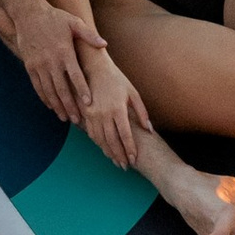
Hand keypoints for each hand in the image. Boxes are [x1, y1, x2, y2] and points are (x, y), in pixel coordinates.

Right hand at [15, 0, 107, 124]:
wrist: (28, 14)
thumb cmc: (54, 18)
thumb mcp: (74, 22)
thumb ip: (89, 35)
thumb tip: (104, 44)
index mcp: (64, 51)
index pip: (75, 75)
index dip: (82, 90)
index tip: (88, 104)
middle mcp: (51, 61)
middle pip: (62, 88)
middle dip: (70, 106)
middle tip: (77, 119)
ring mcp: (39, 65)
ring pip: (49, 91)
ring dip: (57, 106)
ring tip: (64, 117)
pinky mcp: (30, 66)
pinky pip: (37, 86)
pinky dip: (44, 98)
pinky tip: (51, 106)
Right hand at [80, 51, 153, 169]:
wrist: (94, 68)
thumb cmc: (116, 79)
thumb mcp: (133, 92)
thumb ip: (141, 112)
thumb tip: (149, 129)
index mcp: (118, 109)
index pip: (125, 135)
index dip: (130, 149)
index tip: (133, 159)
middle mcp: (104, 114)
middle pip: (112, 141)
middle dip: (119, 155)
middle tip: (124, 166)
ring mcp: (93, 115)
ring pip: (101, 140)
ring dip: (108, 152)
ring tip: (115, 160)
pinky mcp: (85, 114)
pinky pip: (91, 133)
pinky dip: (98, 143)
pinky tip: (104, 148)